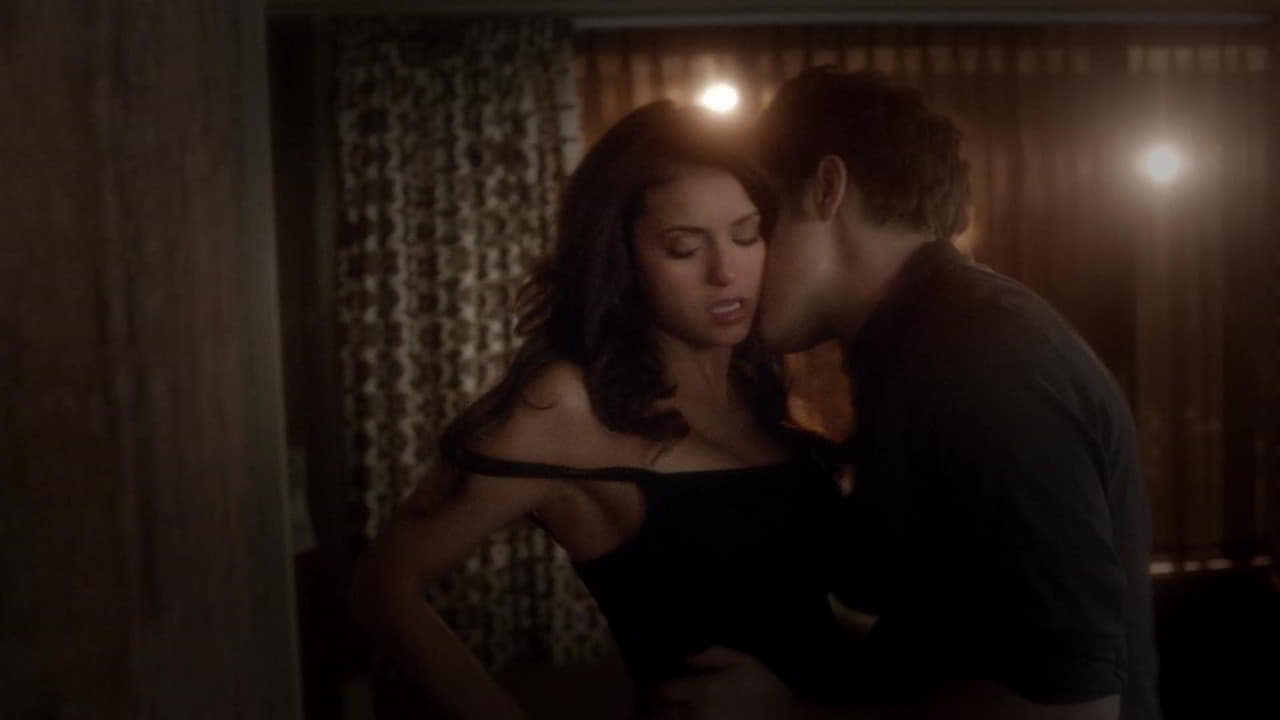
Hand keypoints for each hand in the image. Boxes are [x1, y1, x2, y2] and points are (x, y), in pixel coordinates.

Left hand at [650, 646, 803, 719]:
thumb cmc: (767, 690)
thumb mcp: (745, 662)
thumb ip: (713, 656)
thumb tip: (686, 658)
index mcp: (705, 690)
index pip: (665, 691)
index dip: (652, 690)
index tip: (647, 690)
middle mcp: (699, 713)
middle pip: (661, 715)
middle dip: (649, 710)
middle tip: (642, 706)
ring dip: (660, 719)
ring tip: (652, 715)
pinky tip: (679, 719)